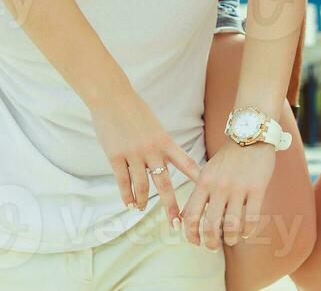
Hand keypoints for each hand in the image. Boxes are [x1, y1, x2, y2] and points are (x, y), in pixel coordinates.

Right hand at [89, 82, 201, 226]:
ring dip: (142, 201)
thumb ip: (161, 144)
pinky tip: (129, 204)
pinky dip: (126, 195)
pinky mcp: (115, 156)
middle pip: (164, 184)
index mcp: (165, 141)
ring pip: (142, 186)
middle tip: (176, 224)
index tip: (208, 192)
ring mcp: (133, 154)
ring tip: (141, 209)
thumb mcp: (155, 126)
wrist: (112, 97)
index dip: (197, 179)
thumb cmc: (134, 109)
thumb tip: (166, 161)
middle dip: (171, 207)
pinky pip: (123, 182)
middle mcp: (152, 150)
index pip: (186, 163)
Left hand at [180, 142, 275, 249]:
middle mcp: (219, 187)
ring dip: (231, 239)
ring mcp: (239, 188)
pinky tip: (247, 233)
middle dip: (211, 242)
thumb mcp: (206, 172)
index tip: (196, 242)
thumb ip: (198, 194)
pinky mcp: (257, 188)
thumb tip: (185, 218)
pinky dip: (248, 230)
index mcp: (204, 183)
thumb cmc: (228, 157)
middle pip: (211, 225)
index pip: (192, 216)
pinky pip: (252, 217)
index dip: (191, 234)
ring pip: (232, 225)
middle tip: (213, 246)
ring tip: (232, 241)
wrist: (250, 134)